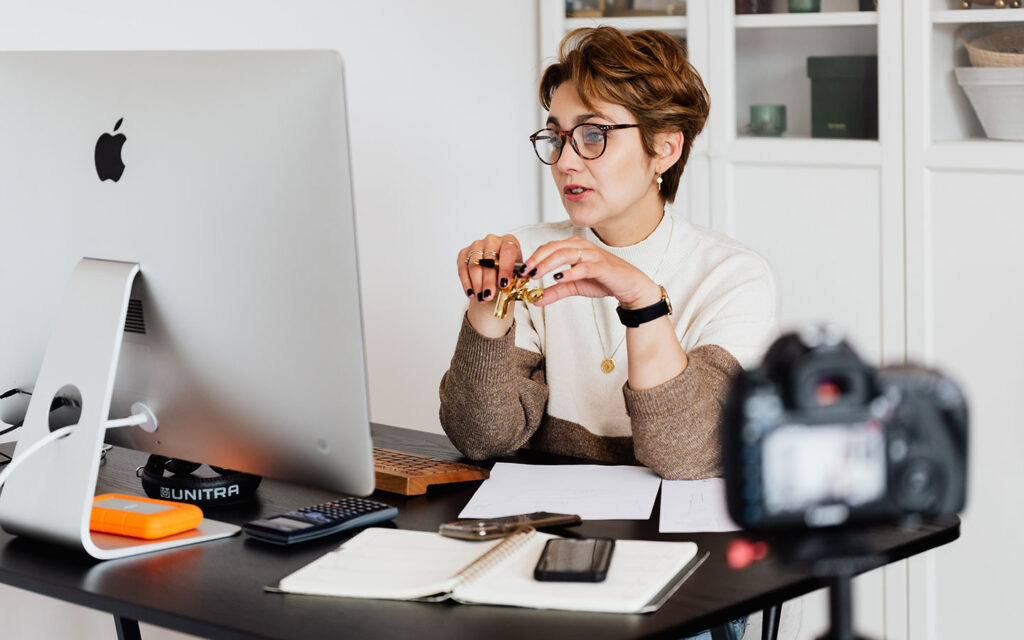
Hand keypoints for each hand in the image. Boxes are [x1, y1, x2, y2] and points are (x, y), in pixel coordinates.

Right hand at [456, 234, 521, 303]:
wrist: (496, 272)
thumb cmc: (508, 272)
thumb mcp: (517, 274)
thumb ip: (518, 277)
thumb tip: (520, 281)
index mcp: (509, 241)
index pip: (507, 251)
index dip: (505, 268)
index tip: (504, 284)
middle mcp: (492, 240)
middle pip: (489, 259)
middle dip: (488, 280)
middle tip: (489, 295)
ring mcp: (477, 245)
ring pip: (474, 264)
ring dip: (477, 283)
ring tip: (481, 297)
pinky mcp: (464, 252)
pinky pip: (463, 267)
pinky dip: (466, 282)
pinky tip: (471, 293)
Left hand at [520, 238, 661, 309]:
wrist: (629, 286)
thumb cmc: (603, 280)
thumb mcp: (574, 286)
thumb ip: (555, 291)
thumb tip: (536, 300)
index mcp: (574, 247)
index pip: (549, 247)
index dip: (534, 257)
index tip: (521, 271)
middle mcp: (582, 246)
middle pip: (554, 247)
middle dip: (536, 259)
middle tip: (524, 272)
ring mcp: (593, 255)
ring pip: (565, 253)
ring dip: (548, 263)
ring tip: (535, 274)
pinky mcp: (602, 266)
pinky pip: (583, 266)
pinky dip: (569, 272)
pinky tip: (557, 278)